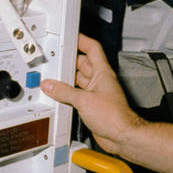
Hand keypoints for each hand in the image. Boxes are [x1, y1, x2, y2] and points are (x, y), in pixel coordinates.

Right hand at [40, 34, 144, 154]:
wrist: (121, 136)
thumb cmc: (114, 116)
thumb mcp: (84, 100)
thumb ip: (65, 92)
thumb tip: (50, 85)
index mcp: (102, 73)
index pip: (92, 48)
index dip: (81, 40)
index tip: (70, 36)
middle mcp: (100, 81)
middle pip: (82, 64)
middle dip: (69, 61)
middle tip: (56, 59)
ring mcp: (96, 93)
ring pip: (79, 80)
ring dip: (67, 79)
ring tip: (54, 77)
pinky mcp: (92, 105)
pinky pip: (77, 94)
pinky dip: (68, 93)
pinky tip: (59, 95)